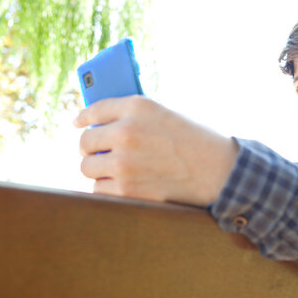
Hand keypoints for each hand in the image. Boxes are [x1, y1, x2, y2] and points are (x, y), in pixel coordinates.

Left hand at [74, 96, 238, 205]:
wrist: (220, 172)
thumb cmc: (196, 142)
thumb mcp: (165, 116)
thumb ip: (133, 117)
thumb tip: (99, 125)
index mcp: (137, 107)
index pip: (94, 109)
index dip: (83, 118)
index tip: (78, 124)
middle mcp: (127, 132)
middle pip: (85, 142)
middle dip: (89, 148)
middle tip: (95, 153)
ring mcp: (124, 162)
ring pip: (87, 168)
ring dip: (97, 170)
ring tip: (110, 171)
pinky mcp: (127, 190)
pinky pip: (99, 189)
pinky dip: (107, 189)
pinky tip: (121, 185)